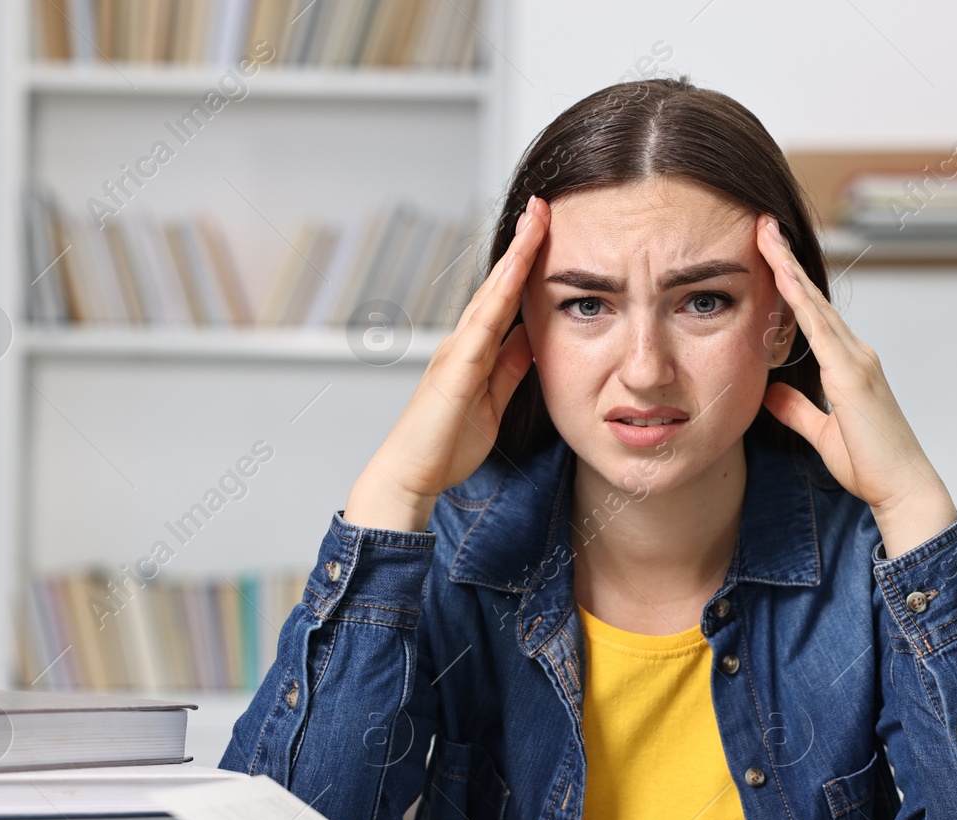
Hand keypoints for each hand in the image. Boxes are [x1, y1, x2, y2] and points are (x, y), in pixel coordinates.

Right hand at [344, 196, 550, 531]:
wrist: (410, 474)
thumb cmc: (445, 444)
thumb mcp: (493, 401)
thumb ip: (509, 368)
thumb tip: (530, 337)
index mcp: (474, 351)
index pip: (505, 298)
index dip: (525, 264)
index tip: (546, 231)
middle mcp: (462, 342)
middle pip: (498, 284)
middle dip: (522, 245)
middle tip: (543, 207)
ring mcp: (456, 351)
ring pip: (490, 294)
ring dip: (515, 256)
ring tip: (536, 222)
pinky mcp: (455, 369)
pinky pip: (483, 324)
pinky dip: (500, 294)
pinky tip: (517, 270)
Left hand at [754, 214, 956, 557]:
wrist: (902, 487)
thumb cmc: (869, 465)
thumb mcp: (820, 433)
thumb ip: (795, 410)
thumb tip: (770, 390)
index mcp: (848, 365)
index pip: (812, 314)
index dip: (790, 282)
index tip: (769, 253)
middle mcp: (855, 354)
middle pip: (813, 297)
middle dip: (787, 260)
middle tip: (762, 225)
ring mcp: (857, 360)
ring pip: (816, 303)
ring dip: (789, 268)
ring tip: (766, 235)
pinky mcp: (853, 375)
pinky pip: (821, 329)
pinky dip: (801, 300)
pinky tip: (783, 277)